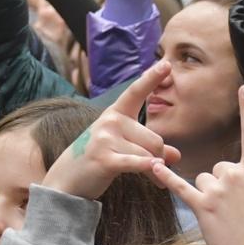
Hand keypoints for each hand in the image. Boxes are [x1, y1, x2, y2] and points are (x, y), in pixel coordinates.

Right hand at [43, 60, 179, 199]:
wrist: (66, 181)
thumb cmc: (97, 160)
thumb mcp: (123, 148)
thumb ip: (150, 148)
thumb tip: (177, 155)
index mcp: (115, 113)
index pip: (136, 92)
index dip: (152, 78)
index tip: (167, 63)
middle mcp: (110, 121)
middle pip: (154, 139)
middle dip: (159, 157)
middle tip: (157, 169)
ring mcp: (105, 139)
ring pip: (148, 154)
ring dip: (155, 170)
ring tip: (153, 179)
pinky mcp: (104, 159)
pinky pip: (136, 162)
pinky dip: (148, 169)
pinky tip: (158, 176)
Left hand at [152, 86, 243, 244]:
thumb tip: (233, 173)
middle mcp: (237, 175)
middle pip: (217, 166)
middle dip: (221, 185)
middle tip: (234, 210)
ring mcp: (219, 190)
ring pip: (202, 179)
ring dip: (206, 196)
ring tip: (222, 218)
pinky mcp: (202, 206)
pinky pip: (180, 186)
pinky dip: (167, 178)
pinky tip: (155, 168)